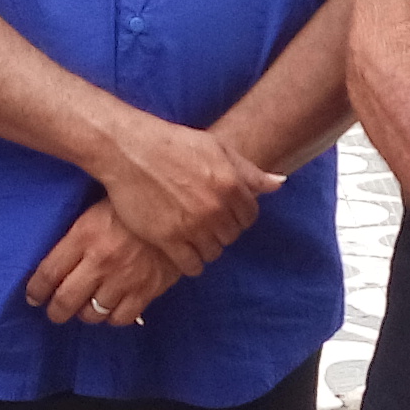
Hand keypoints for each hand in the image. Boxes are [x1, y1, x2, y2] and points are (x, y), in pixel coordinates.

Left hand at [24, 200, 182, 326]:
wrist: (179, 206)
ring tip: (84, 309)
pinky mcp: (147, 289)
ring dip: (84, 314)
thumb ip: (78, 235)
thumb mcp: (97, 208)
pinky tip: (111, 309)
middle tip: (54, 311)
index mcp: (84, 236)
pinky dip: (112, 318)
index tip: (34, 297)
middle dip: (55, 311)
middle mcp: (100, 261)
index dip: (36, 291)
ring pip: (92, 313)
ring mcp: (124, 278)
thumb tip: (57, 261)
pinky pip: (121, 318)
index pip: (48, 273)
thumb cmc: (133, 203)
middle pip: (65, 300)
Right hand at [97, 116, 284, 276]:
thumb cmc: (173, 144)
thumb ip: (249, 170)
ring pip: (214, 252)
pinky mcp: (168, 239)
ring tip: (192, 234)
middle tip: (204, 221)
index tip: (223, 212)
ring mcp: (192, 225)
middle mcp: (215, 208)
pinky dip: (191, 263)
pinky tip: (183, 250)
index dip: (238, 215)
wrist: (129, 150)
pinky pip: (191, 266)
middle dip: (222, 230)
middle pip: (232, 236)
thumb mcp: (217, 148)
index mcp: (231, 184)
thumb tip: (280, 183)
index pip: (250, 216)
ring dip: (206, 246)